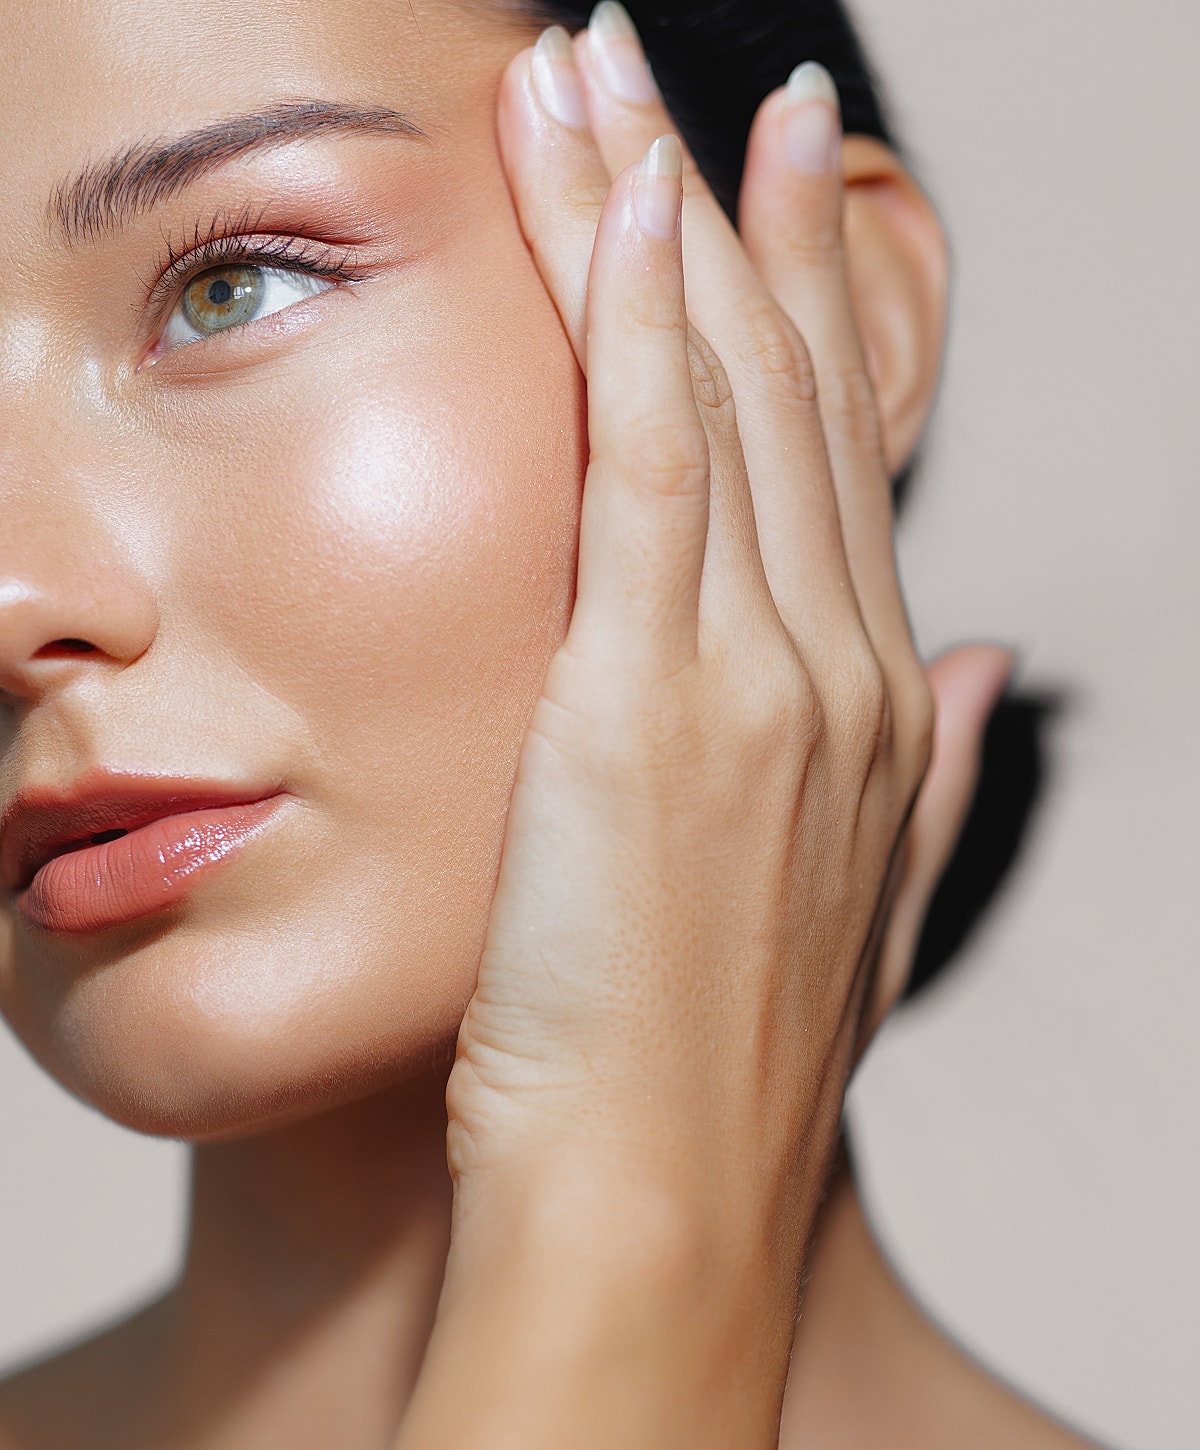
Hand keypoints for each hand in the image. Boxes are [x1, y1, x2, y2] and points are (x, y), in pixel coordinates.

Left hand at [401, 12, 1006, 1447]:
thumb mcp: (846, 903)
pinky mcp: (652, 705)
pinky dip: (636, 329)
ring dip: (658, 221)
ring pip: (716, 396)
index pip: (828, 454)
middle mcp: (834, 669)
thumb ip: (917, 771)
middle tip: (676, 76)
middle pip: (778, 392)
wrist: (654, 1196)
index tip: (766, 184)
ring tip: (600, 83)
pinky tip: (615, 208)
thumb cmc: (710, 1057)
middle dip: (726, 213)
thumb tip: (970, 665)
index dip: (804, 302)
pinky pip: (652, 470)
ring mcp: (757, 679)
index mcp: (864, 705)